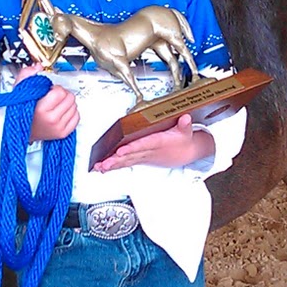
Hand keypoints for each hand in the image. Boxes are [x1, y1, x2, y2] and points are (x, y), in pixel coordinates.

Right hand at [17, 65, 77, 141]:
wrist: (21, 131)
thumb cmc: (21, 112)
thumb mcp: (20, 90)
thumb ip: (27, 75)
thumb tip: (38, 67)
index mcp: (41, 109)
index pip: (60, 92)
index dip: (55, 88)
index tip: (49, 91)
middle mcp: (52, 120)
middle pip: (69, 98)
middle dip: (62, 94)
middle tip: (53, 97)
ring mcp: (59, 127)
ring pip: (74, 106)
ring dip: (66, 103)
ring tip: (56, 105)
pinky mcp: (63, 133)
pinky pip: (76, 117)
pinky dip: (71, 112)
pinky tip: (61, 112)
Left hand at [92, 115, 211, 171]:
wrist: (185, 153)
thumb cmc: (182, 141)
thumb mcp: (186, 132)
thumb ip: (184, 125)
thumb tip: (185, 119)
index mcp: (158, 143)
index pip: (143, 145)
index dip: (132, 148)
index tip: (121, 150)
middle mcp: (149, 151)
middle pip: (131, 156)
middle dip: (117, 160)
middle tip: (104, 163)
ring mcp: (143, 156)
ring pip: (126, 161)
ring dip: (113, 164)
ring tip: (100, 167)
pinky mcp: (140, 158)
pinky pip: (126, 163)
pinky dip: (114, 166)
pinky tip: (103, 168)